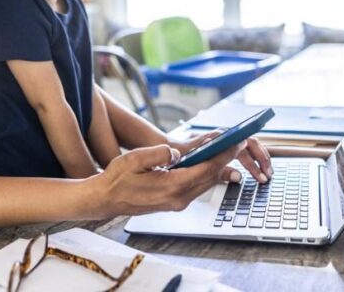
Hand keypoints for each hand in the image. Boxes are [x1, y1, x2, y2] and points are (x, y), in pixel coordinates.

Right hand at [94, 141, 245, 216]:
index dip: (223, 154)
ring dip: (218, 166)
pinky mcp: (174, 201)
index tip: (235, 141)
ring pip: (205, 182)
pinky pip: (197, 186)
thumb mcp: (134, 159)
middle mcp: (178, 198)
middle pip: (210, 176)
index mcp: (171, 187)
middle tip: (238, 140)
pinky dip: (206, 173)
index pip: (206, 169)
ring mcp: (177, 202)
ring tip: (228, 148)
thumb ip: (158, 153)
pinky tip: (209, 162)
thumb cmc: (117, 179)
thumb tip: (177, 152)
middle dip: (226, 158)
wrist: (106, 199)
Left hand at [169, 132, 272, 183]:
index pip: (247, 142)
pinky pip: (241, 154)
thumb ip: (218, 170)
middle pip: (251, 146)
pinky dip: (249, 164)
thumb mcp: (199, 164)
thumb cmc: (181, 154)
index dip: (258, 156)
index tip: (264, 168)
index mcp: (221, 137)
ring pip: (247, 150)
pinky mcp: (223, 149)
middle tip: (266, 177)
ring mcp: (224, 142)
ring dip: (257, 163)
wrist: (170, 150)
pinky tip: (253, 174)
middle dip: (261, 161)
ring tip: (263, 177)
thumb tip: (238, 177)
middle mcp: (225, 137)